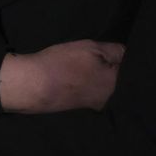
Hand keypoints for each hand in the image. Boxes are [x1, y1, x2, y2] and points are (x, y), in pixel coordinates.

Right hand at [0, 40, 124, 113]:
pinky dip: (75, 83)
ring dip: (88, 76)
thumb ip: (114, 50)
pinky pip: (81, 91)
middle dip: (103, 68)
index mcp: (115, 86)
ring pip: (95, 85)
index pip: (124, 67)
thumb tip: (125, 54)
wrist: (29, 85)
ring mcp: (88, 106)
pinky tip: (65, 77)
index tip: (101, 51)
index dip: (113, 56)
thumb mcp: (91, 48)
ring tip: (73, 67)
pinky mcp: (72, 108)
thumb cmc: (62, 65)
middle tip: (86, 58)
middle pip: (111, 79)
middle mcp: (106, 100)